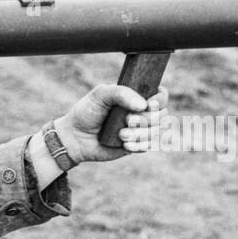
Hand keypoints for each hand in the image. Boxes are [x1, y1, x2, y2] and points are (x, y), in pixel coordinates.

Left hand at [51, 84, 170, 164]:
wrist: (75, 137)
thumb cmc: (87, 112)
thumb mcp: (100, 95)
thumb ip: (121, 92)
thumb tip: (143, 105)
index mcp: (136, 97)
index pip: (161, 96)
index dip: (160, 100)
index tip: (148, 104)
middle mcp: (141, 113)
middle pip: (162, 115)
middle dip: (146, 119)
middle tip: (127, 120)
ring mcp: (140, 130)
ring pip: (157, 132)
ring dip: (140, 134)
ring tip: (121, 135)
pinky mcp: (136, 145)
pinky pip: (149, 146)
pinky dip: (138, 145)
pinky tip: (125, 145)